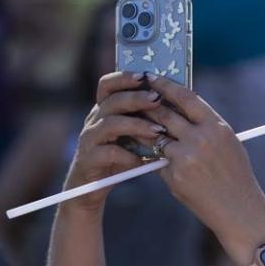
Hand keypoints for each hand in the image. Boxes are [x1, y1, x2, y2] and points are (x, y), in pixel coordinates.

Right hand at [63, 71, 165, 209]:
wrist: (91, 189)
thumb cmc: (118, 160)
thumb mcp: (132, 138)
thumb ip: (144, 122)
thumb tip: (176, 109)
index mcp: (104, 111)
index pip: (107, 85)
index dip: (123, 77)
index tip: (144, 76)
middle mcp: (94, 121)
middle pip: (112, 101)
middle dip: (136, 98)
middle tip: (157, 100)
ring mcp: (89, 140)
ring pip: (109, 124)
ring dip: (135, 125)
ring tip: (158, 131)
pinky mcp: (88, 159)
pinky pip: (107, 153)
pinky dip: (127, 155)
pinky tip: (143, 160)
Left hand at [143, 75, 264, 263]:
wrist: (239, 210)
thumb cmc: (235, 177)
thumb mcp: (228, 145)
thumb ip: (205, 127)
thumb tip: (178, 109)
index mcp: (217, 127)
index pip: (186, 97)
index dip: (165, 84)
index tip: (151, 77)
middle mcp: (201, 139)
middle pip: (164, 113)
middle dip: (147, 105)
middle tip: (133, 98)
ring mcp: (186, 158)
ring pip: (155, 137)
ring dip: (144, 132)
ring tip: (137, 127)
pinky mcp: (175, 176)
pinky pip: (158, 161)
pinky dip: (157, 160)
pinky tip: (157, 162)